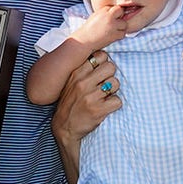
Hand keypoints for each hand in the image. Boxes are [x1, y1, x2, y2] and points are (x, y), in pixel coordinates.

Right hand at [51, 49, 121, 179]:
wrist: (64, 128)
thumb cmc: (69, 103)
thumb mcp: (71, 82)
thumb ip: (84, 69)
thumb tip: (103, 56)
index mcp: (77, 73)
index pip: (100, 55)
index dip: (104, 63)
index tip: (101, 72)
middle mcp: (83, 82)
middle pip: (111, 67)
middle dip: (110, 76)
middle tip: (104, 85)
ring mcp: (91, 96)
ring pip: (116, 83)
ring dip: (113, 91)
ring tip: (104, 97)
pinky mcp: (98, 110)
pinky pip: (118, 100)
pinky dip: (114, 104)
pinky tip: (106, 107)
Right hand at [73, 6, 129, 50]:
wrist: (84, 40)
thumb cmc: (89, 29)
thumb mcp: (96, 16)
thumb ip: (105, 13)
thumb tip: (117, 13)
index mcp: (103, 11)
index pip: (114, 7)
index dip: (113, 12)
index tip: (110, 18)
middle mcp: (108, 16)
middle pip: (121, 11)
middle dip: (119, 17)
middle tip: (113, 23)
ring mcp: (112, 26)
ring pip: (124, 23)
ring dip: (120, 27)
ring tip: (112, 30)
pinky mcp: (114, 35)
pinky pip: (123, 33)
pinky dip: (119, 35)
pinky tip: (112, 35)